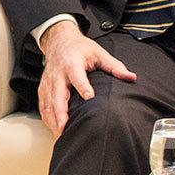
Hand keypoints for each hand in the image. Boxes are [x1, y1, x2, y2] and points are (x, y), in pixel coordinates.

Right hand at [36, 19, 137, 135]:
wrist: (58, 40)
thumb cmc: (78, 48)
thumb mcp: (98, 53)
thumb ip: (114, 66)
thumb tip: (131, 77)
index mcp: (71, 63)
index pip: (77, 76)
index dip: (82, 86)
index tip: (89, 97)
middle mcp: (58, 74)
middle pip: (57, 95)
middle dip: (60, 112)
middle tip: (65, 127)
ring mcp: (48, 81)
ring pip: (47, 102)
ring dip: (52, 119)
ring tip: (60, 134)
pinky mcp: (44, 87)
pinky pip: (43, 104)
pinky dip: (47, 117)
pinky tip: (54, 128)